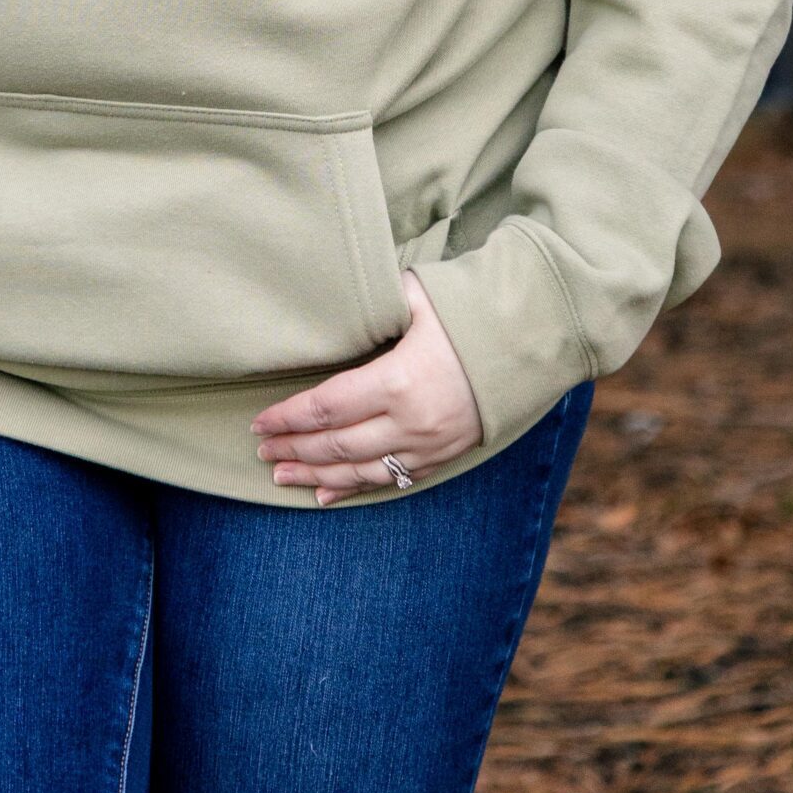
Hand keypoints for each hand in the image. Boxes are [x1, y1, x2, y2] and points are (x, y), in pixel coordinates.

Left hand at [249, 270, 483, 500]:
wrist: (532, 341)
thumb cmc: (469, 311)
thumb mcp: (417, 297)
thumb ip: (373, 303)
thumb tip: (332, 297)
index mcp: (398, 381)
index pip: (327, 407)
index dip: (289, 417)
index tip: (259, 422)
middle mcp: (410, 423)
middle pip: (336, 445)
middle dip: (294, 448)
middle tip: (262, 449)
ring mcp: (428, 446)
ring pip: (359, 471)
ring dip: (315, 476)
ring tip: (280, 475)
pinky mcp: (443, 457)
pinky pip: (389, 481)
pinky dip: (353, 489)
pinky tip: (325, 495)